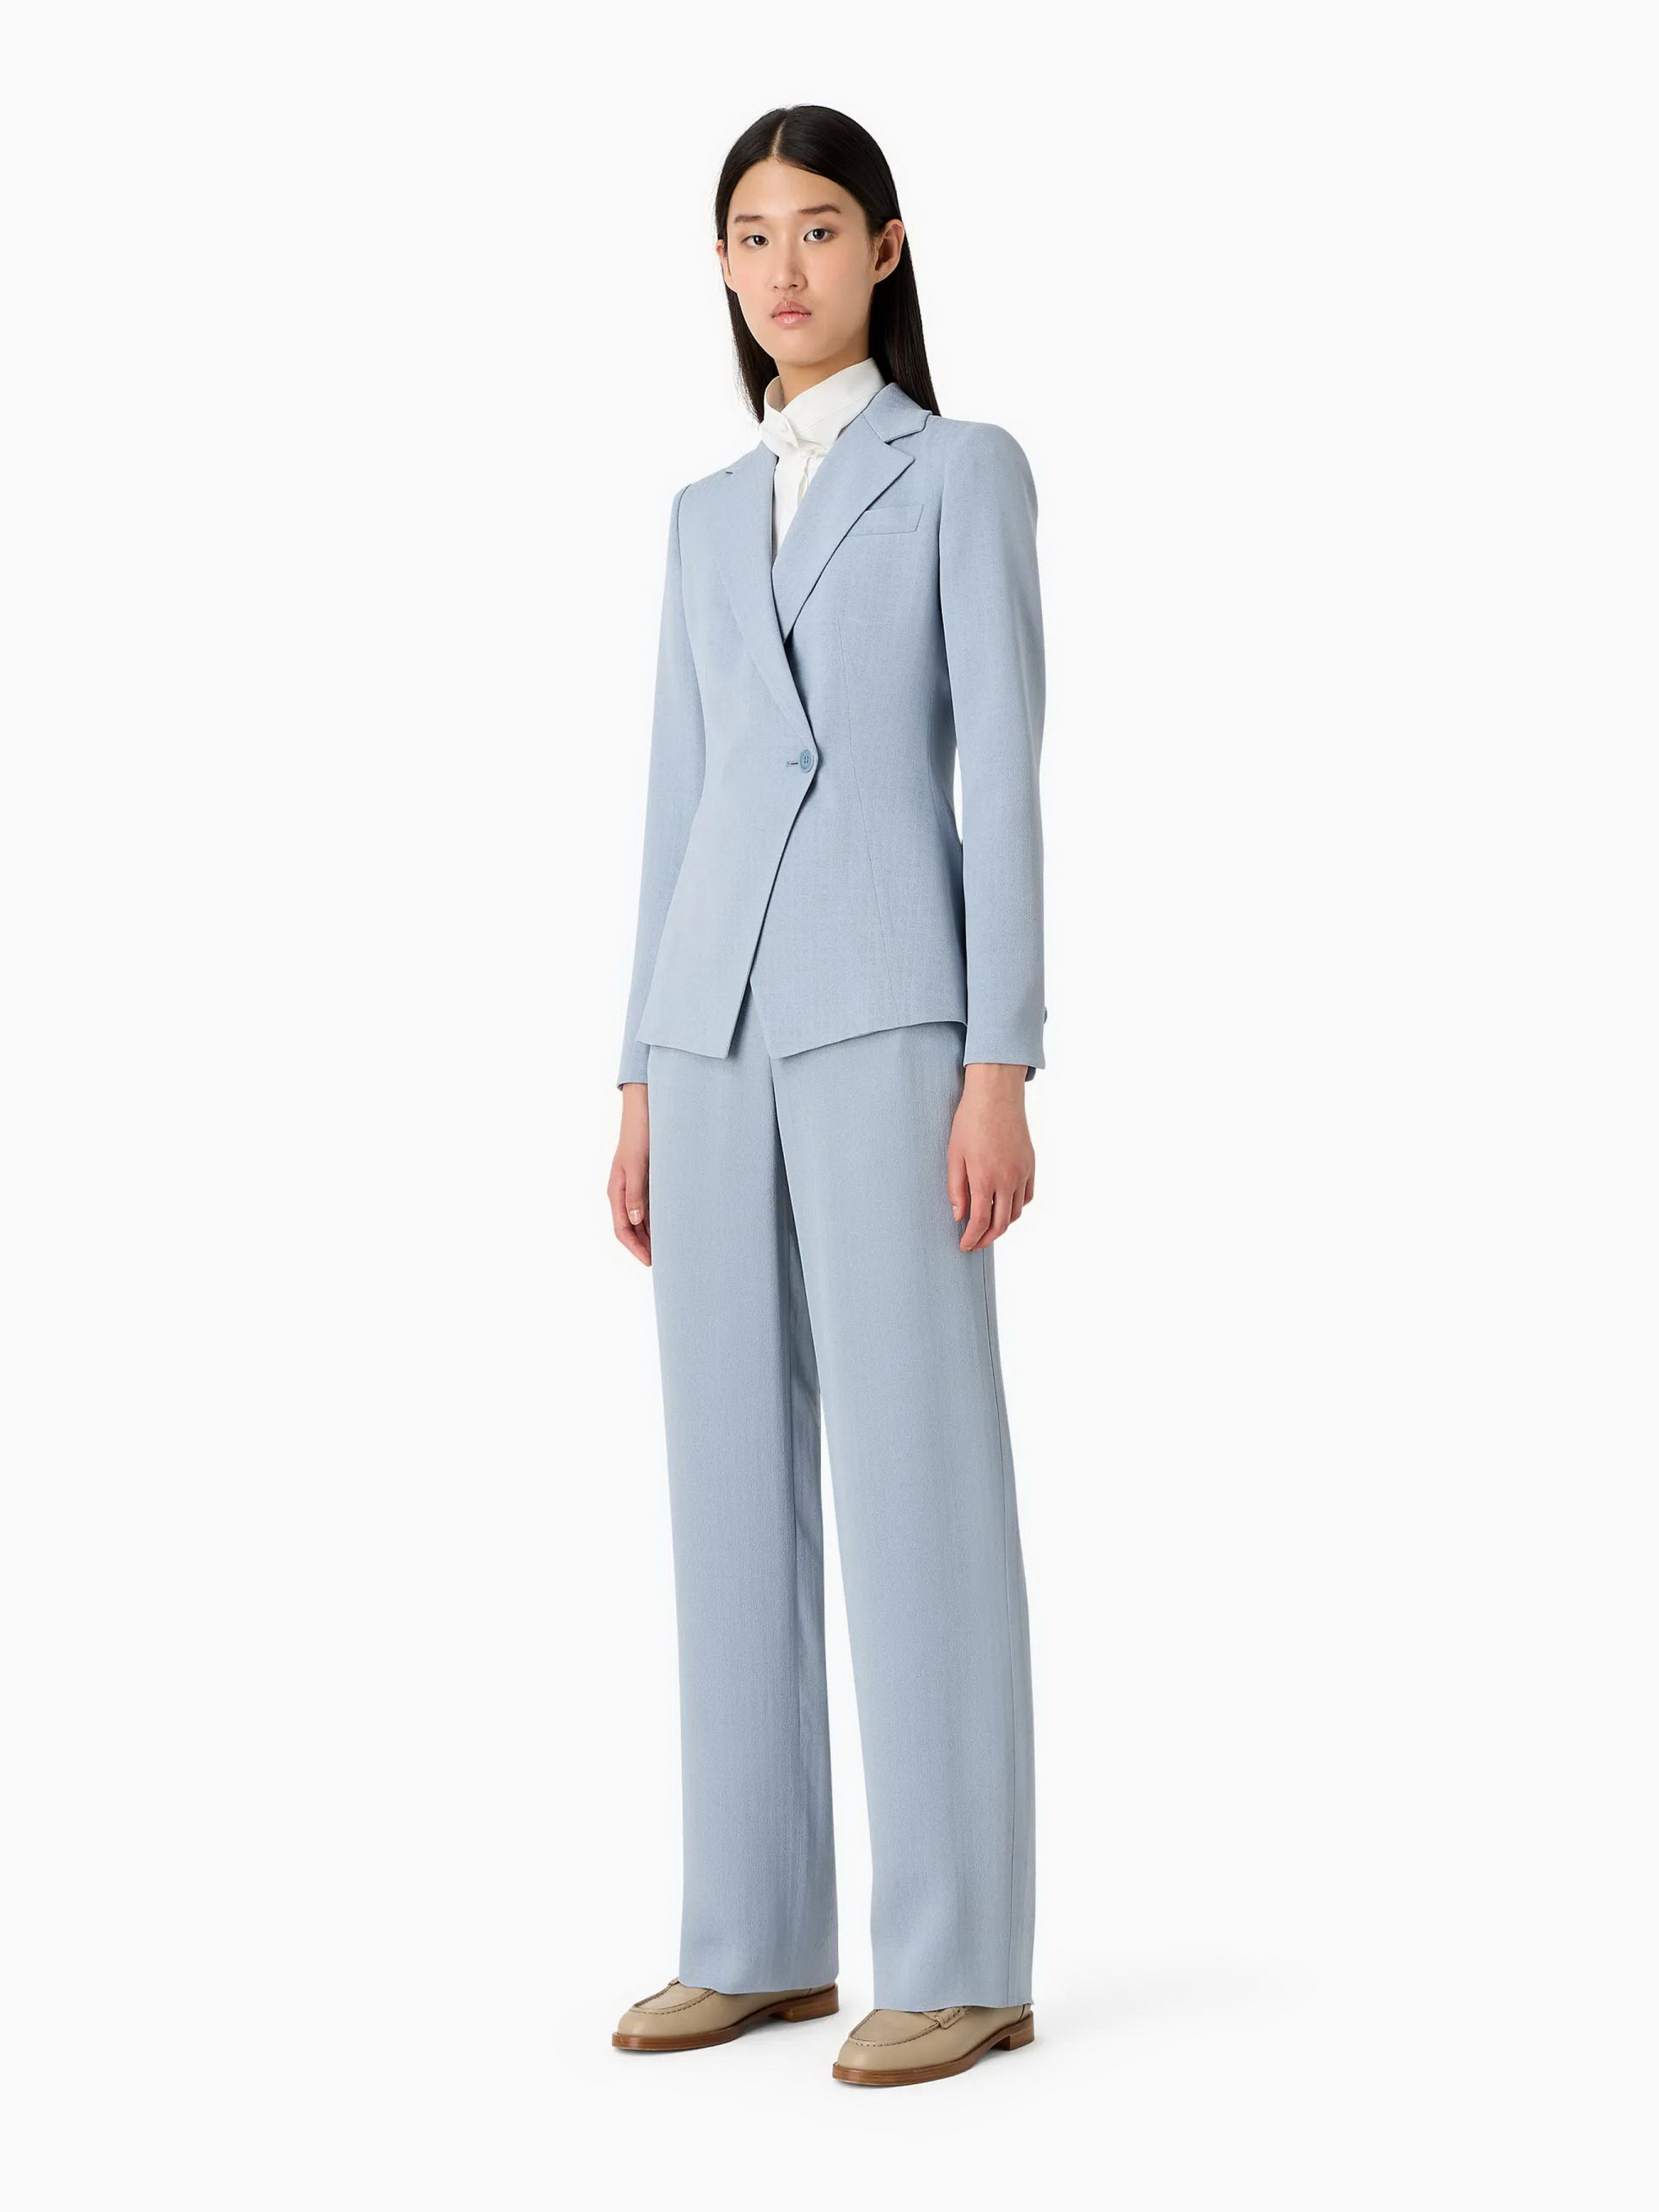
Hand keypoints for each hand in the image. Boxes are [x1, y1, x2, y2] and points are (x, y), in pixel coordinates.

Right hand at [608, 1083, 651, 1264]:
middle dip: (644, 1246)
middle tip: (663, 1262)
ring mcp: (634, 1186)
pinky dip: (657, 1219)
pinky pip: (650, 1206)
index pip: (622, 1229)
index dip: (635, 1248)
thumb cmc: (638, 1134)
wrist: (644, 1109)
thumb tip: (635, 1222)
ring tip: (669, 1250)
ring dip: (651, 1235)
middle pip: (631, 1228)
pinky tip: (670, 1226)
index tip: (650, 1262)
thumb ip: (635, 1194)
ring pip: (641, 1219)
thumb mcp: (636, 1165)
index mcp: (616, 1191)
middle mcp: (623, 1192)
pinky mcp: (646, 1179)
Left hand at [948, 1063, 1035, 1251]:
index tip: (964, 1245)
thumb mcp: (954, 1155)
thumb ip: (956, 1188)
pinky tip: (1005, 1207)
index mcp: (984, 1178)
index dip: (972, 1238)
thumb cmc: (970, 1121)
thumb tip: (959, 1216)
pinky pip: (1027, 1197)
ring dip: (1002, 1225)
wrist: (996, 1095)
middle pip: (1001, 1223)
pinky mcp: (1031, 1165)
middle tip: (974, 1244)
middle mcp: (1007, 1179)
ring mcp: (1022, 1173)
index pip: (980, 1221)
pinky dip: (1016, 1208)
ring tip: (988, 1228)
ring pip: (1015, 1213)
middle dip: (987, 1239)